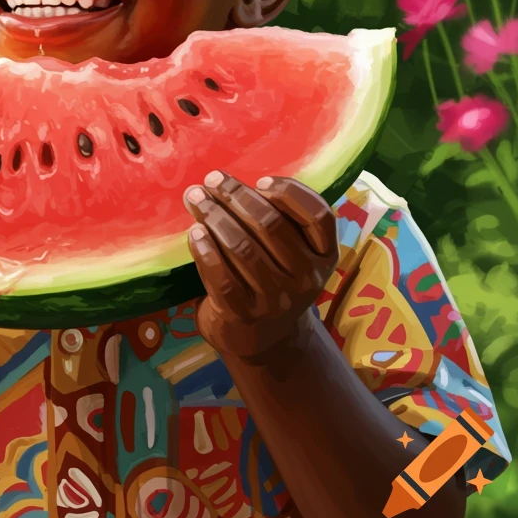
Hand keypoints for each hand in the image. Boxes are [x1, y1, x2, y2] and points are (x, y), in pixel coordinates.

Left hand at [184, 170, 338, 359]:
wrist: (261, 337)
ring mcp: (276, 300)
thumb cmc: (271, 277)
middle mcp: (307, 279)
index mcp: (324, 255)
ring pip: (242, 247)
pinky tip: (194, 233)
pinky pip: (221, 276)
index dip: (289, 193)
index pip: (319, 216)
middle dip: (235, 196)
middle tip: (211, 180)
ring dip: (213, 216)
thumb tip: (231, 181)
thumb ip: (278, 220)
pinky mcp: (244, 315)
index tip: (259, 181)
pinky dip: (205, 250)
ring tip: (195, 199)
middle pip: (270, 225)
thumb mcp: (291, 252)